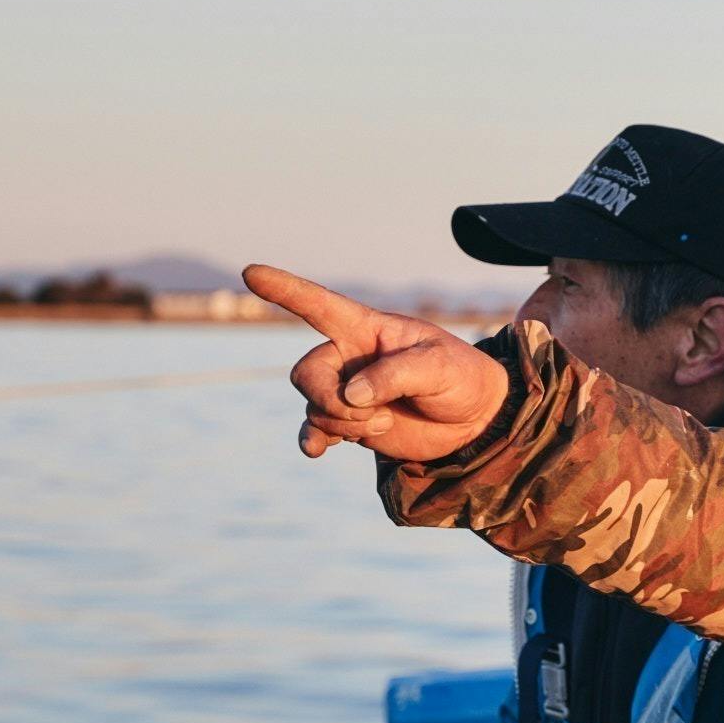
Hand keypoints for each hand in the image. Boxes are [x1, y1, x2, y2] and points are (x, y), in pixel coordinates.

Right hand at [243, 264, 511, 460]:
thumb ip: (395, 374)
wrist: (474, 420)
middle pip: (306, 373)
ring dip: (343, 423)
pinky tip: (317, 450)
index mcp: (367, 329)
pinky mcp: (352, 423)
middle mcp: (349, 357)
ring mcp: (347, 391)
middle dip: (329, 399)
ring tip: (382, 424)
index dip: (285, 289)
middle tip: (368, 413)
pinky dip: (315, 439)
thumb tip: (351, 395)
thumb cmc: (461, 377)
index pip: (319, 305)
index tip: (250, 272)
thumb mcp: (439, 366)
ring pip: (314, 406)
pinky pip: (315, 429)